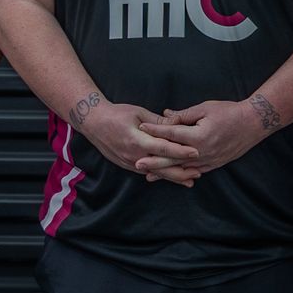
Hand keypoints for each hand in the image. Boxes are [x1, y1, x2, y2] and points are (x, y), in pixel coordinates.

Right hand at [78, 100, 198, 173]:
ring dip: (173, 177)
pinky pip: (147, 172)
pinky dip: (161, 175)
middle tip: (199, 174)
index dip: (180, 151)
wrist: (93, 123)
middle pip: (161, 167)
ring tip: (190, 179)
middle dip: (180, 172)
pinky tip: (173, 177)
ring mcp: (130, 162)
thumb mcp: (139, 113)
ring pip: (155, 173)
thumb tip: (178, 124)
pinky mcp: (128, 165)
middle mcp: (134, 155)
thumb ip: (158, 122)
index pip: (163, 148)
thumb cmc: (117, 114)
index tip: (196, 152)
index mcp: (137, 140)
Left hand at [135, 98, 270, 175]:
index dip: (155, 130)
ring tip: (149, 175)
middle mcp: (202, 151)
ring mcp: (209, 160)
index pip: (171, 134)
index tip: (140, 128)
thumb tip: (165, 116)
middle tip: (137, 163)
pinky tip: (172, 176)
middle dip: (154, 161)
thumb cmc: (230, 112)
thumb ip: (184, 115)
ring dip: (165, 171)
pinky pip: (195, 171)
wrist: (254, 123)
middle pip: (173, 158)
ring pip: (182, 168)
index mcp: (198, 136)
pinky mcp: (215, 163)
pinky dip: (182, 173)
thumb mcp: (205, 108)